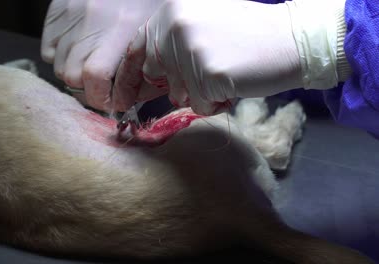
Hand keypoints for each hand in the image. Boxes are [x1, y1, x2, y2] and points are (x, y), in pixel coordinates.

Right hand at [41, 0, 163, 110]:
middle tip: (102, 88)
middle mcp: (91, 22)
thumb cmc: (148, 0)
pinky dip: (60, 58)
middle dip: (88, 90)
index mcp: (120, 29)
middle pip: (72, 76)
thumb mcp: (154, 31)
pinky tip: (76, 52)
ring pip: (58, 66)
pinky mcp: (57, 10)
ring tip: (89, 68)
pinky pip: (48, 49)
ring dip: (74, 74)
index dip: (102, 98)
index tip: (112, 102)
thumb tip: (129, 98)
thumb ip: (143, 64)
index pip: (95, 77)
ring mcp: (70, 15)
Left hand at [112, 0, 303, 114]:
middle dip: (180, 84)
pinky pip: (199, 105)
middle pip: (158, 76)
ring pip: (179, 94)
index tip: (121, 100)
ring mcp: (191, 48)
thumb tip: (142, 79)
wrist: (293, 39)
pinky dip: (216, 102)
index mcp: (172, 11)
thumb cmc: (248, 35)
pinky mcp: (208, 72)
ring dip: (201, 94)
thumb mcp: (202, 27)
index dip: (130, 77)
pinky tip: (234, 84)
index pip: (138, 50)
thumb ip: (169, 47)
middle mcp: (176, 25)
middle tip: (211, 72)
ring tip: (227, 74)